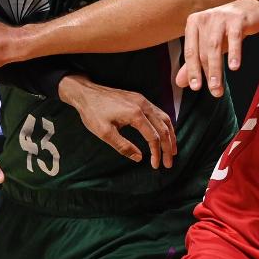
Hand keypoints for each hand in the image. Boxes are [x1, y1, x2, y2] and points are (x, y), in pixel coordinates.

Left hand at [58, 75, 176, 168]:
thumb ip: (123, 146)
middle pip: (163, 128)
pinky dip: (164, 124)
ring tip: (172, 149)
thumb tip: (139, 158)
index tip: (155, 165)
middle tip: (169, 162)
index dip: (156, 153)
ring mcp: (142, 100)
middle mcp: (143, 105)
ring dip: (170, 135)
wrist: (86, 92)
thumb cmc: (93, 112)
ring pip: (164, 118)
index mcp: (135, 114)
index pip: (153, 137)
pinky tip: (164, 132)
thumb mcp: (104, 133)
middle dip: (168, 147)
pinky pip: (158, 112)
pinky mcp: (139, 98)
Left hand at [176, 0, 258, 97]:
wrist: (248, 8)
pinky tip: (234, 67)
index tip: (195, 88)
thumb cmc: (224, 28)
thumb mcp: (208, 44)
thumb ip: (194, 62)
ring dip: (216, 68)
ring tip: (219, 85)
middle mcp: (204, 19)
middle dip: (207, 74)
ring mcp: (220, 17)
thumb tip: (179, 82)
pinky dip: (234, 53)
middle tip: (214, 91)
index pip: (190, 51)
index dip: (192, 71)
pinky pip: (234, 38)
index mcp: (193, 24)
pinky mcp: (237, 18)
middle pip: (203, 51)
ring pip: (215, 46)